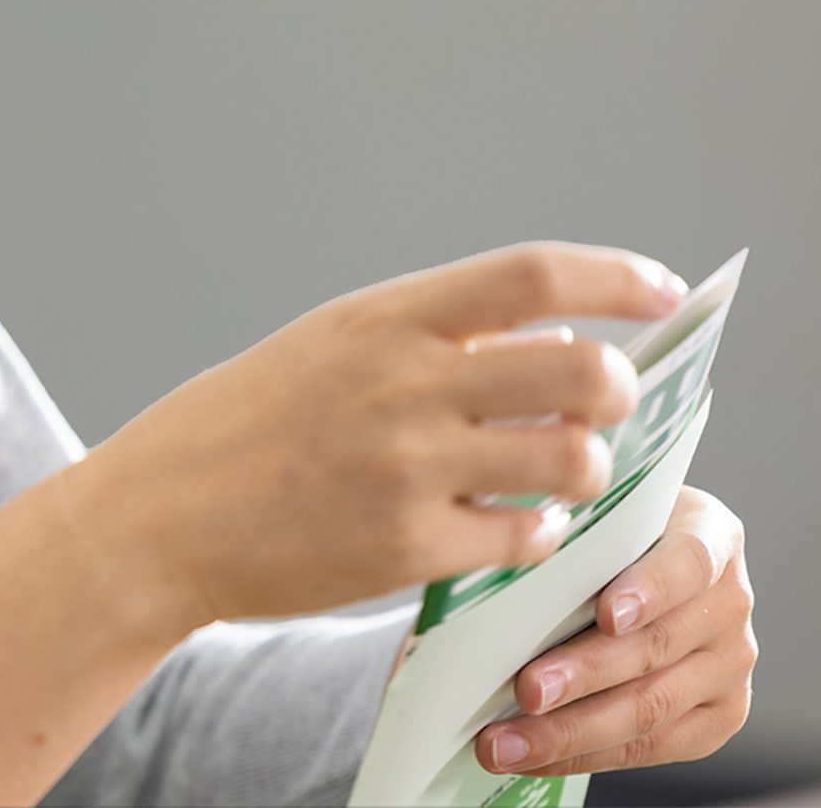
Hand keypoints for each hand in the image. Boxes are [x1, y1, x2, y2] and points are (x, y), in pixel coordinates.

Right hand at [78, 243, 684, 629]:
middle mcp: (401, 382)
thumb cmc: (244, 426)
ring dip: (581, 469)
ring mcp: (406, 466)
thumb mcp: (327, 347)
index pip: (533, 276)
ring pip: (571, 459)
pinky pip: (527, 535)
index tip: (662, 293)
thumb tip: (553, 342)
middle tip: (598, 408)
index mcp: (382, 319)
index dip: (617, 279)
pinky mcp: (407, 545)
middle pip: (581, 371)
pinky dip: (535, 532)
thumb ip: (427, 337)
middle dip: (615, 393)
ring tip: (548, 475)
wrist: (158, 515)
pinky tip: (503, 526)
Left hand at [476, 486, 755, 777]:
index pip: (686, 562)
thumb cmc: (612, 531)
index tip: (608, 614)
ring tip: (508, 742)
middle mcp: (729, 602)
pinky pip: (654, 746)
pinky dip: (587, 754)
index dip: (648, 589)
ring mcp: (730, 663)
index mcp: (708, 535)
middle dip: (585, 674)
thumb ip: (573, 528)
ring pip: (651, 706)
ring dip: (572, 730)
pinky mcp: (721, 714)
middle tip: (526, 691)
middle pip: (657, 646)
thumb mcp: (603, 510)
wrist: (653, 559)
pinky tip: (535, 757)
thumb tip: (497, 551)